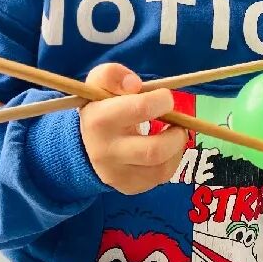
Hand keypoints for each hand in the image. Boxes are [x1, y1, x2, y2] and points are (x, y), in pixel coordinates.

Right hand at [80, 63, 187, 194]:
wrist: (83, 142)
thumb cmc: (99, 106)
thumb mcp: (98, 82)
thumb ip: (114, 74)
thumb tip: (135, 84)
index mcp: (100, 120)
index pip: (141, 109)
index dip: (162, 100)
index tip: (165, 97)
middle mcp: (106, 151)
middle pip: (154, 150)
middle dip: (176, 135)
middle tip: (179, 123)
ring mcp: (117, 174)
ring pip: (161, 169)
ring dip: (177, 149)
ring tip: (175, 134)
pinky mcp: (127, 186)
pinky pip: (160, 178)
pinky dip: (172, 161)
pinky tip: (167, 149)